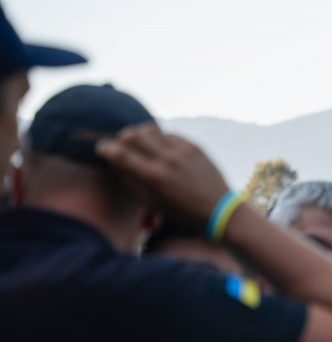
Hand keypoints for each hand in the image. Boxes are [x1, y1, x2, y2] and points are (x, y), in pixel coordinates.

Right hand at [95, 124, 230, 224]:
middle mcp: (166, 160)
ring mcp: (182, 151)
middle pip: (133, 135)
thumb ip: (131, 182)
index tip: (103, 148)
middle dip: (122, 138)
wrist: (219, 210)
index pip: (120, 154)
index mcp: (153, 177)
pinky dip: (160, 137)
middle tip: (122, 144)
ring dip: (140, 133)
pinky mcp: (194, 147)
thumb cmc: (182, 212)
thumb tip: (115, 164)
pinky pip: (169, 134)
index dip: (106, 148)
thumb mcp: (152, 203)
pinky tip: (160, 146)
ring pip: (151, 129)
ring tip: (139, 141)